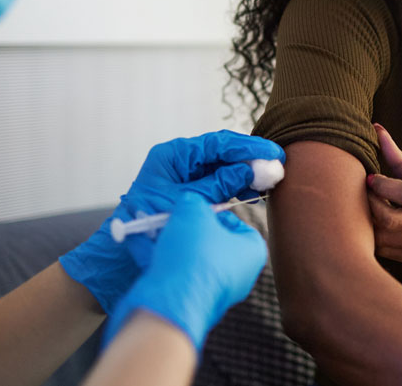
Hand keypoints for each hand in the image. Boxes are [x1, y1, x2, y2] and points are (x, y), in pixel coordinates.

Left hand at [59, 130, 282, 312]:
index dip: (247, 147)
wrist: (124, 257)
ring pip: (224, 167)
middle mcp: (180, 161)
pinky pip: (220, 182)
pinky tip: (254, 191)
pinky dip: (237, 185)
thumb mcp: (188, 202)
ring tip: (269, 180)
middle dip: (251, 158)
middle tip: (278, 164)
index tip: (272, 152)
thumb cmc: (147, 227)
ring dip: (247, 172)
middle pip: (223, 152)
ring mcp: (186, 176)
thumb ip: (220, 184)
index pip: (217, 144)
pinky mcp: (193, 192)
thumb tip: (253, 170)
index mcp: (173, 155)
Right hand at [104, 191, 267, 351]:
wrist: (169, 305)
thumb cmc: (192, 256)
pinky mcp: (188, 303)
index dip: (210, 212)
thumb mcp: (193, 211)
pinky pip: (174, 274)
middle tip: (167, 217)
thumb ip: (194, 201)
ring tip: (147, 227)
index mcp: (252, 252)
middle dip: (184, 227)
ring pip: (188, 258)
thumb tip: (189, 204)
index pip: (235, 223)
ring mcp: (214, 292)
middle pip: (209, 241)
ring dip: (167, 241)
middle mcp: (238, 275)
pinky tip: (138, 245)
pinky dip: (158, 259)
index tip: (192, 210)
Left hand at [366, 124, 401, 268]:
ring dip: (369, 223)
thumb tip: (376, 130)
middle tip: (364, 194)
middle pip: (392, 219)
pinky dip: (376, 238)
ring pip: (386, 239)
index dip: (382, 186)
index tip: (371, 178)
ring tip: (367, 209)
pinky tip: (375, 225)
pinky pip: (389, 253)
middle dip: (371, 205)